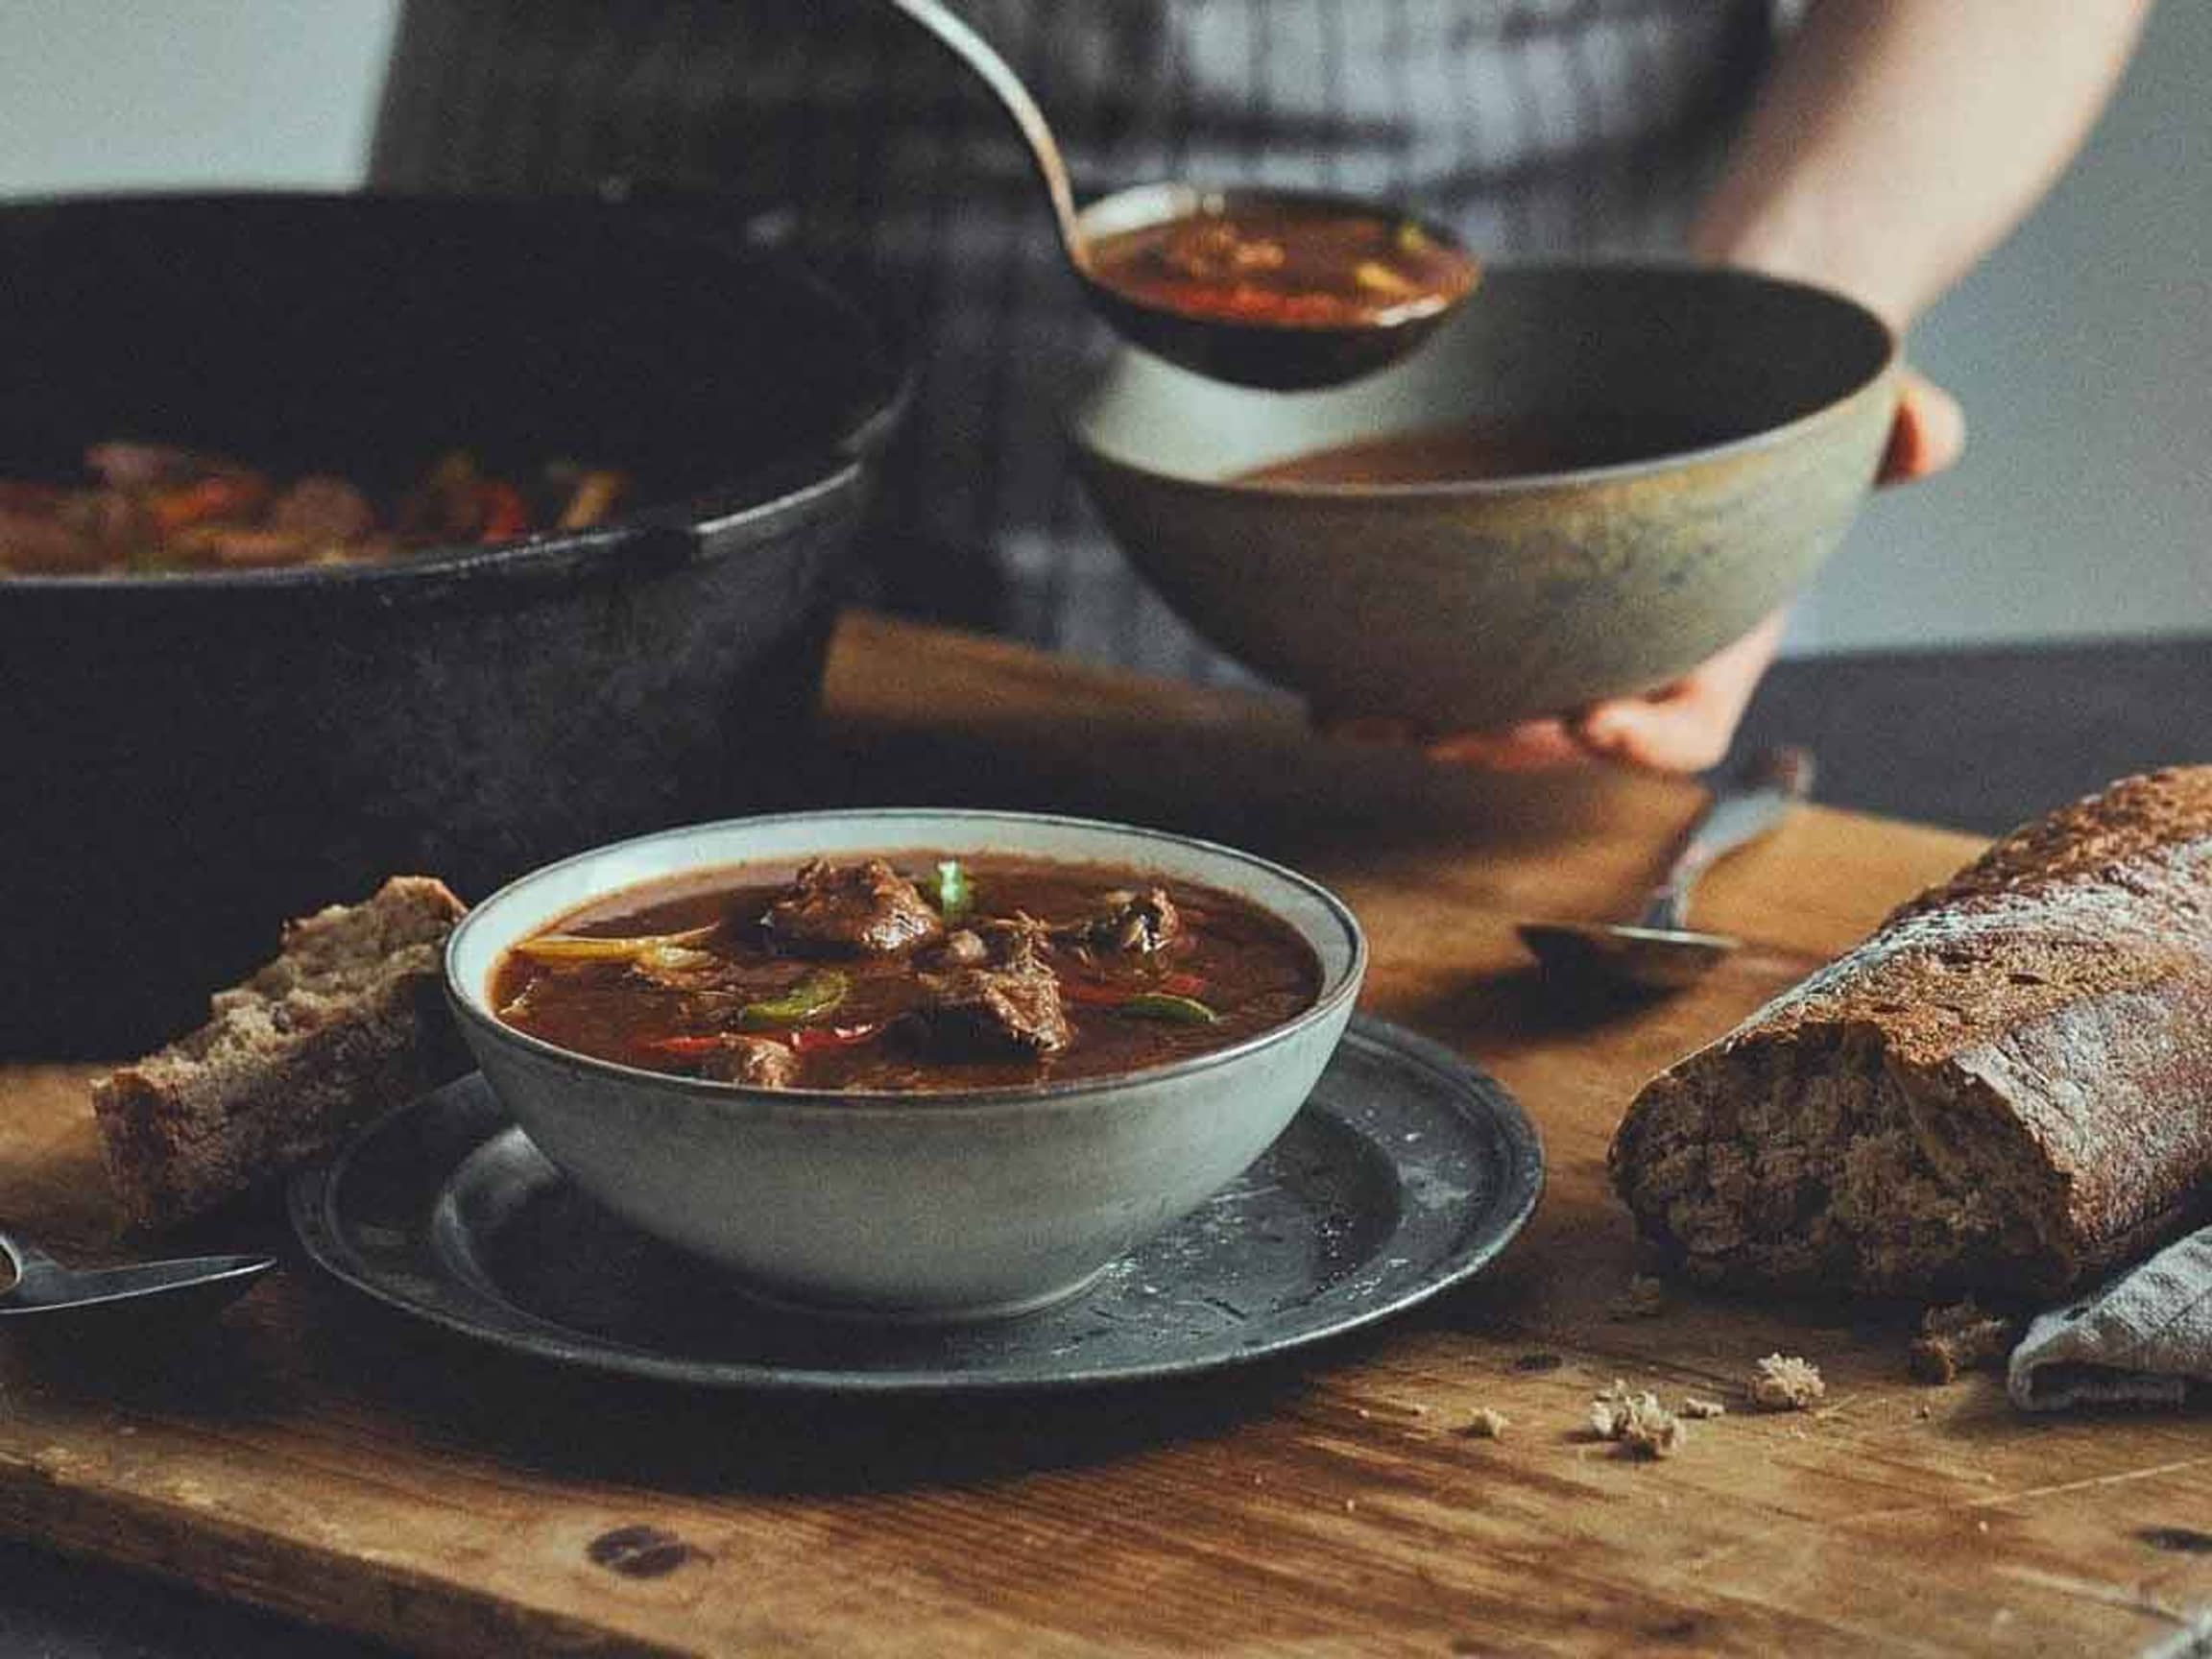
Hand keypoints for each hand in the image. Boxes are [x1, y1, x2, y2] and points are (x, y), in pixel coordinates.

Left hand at [1327, 371, 1965, 772]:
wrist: (1701, 362)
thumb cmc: (1771, 399)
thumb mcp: (1848, 405)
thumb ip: (1897, 424)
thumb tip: (1935, 430)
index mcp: (1712, 637)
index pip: (1689, 726)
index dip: (1647, 740)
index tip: (1600, 719)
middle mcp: (1625, 653)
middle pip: (1564, 736)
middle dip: (1509, 740)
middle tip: (1454, 731)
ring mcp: (1553, 635)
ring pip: (1488, 711)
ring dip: (1428, 722)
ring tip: (1367, 716)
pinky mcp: (1490, 605)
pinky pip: (1436, 662)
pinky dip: (1384, 680)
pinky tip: (1327, 681)